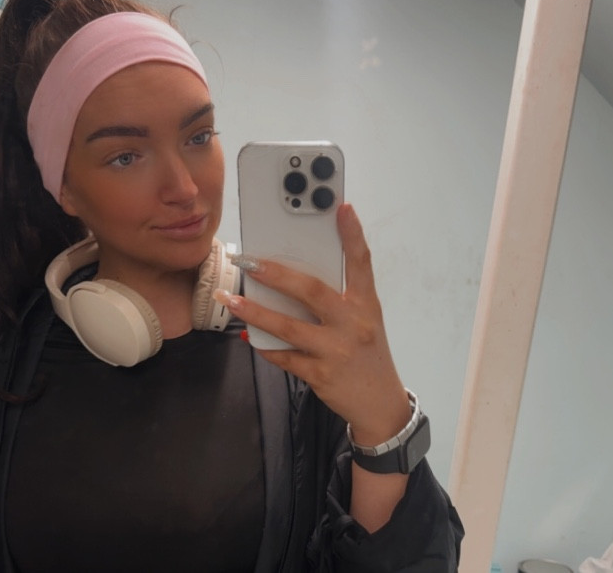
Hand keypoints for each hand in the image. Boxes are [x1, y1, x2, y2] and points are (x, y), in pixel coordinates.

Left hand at [215, 203, 409, 445]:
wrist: (380, 404)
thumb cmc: (367, 353)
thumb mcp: (363, 321)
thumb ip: (338, 300)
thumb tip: (294, 278)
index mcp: (366, 304)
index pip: (361, 263)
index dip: (353, 235)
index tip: (341, 208)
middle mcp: (353, 323)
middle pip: (312, 290)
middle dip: (277, 274)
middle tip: (249, 262)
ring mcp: (336, 350)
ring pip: (288, 326)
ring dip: (255, 312)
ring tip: (232, 299)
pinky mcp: (321, 374)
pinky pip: (284, 356)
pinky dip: (264, 345)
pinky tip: (248, 334)